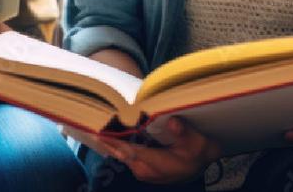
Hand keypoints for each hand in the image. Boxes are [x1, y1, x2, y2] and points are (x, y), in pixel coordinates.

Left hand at [86, 117, 220, 183]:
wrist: (205, 165)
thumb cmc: (199, 153)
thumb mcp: (197, 143)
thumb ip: (184, 133)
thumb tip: (172, 122)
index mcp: (153, 163)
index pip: (126, 150)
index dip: (110, 140)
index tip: (96, 130)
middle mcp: (143, 169)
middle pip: (118, 152)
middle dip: (105, 138)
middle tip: (88, 122)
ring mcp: (141, 170)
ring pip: (120, 153)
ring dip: (110, 141)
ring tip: (95, 123)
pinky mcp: (142, 168)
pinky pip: (124, 154)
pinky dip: (117, 144)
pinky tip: (109, 132)